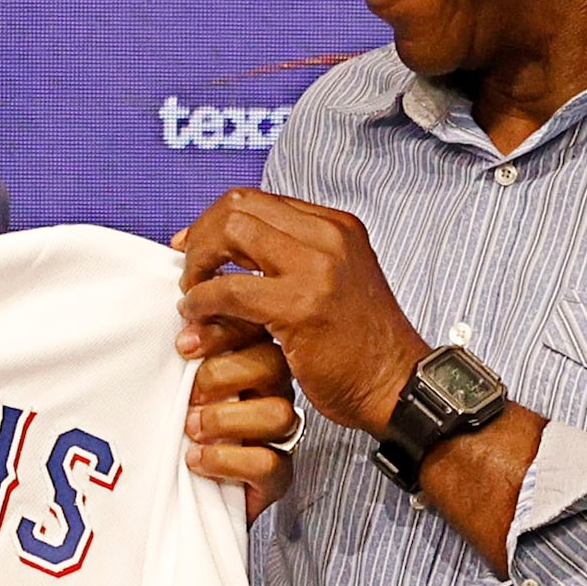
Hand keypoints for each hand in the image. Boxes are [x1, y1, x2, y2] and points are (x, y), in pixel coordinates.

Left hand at [173, 308, 297, 522]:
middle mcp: (271, 393)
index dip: (220, 333)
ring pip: (279, 413)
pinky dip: (226, 460)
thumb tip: (169, 320)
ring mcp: (278, 435)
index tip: (183, 345)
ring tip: (191, 429)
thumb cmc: (175, 429)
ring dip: (226, 419)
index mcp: (250, 361)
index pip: (252, 332)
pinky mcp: (276, 476)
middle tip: (189, 395)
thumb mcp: (173, 385)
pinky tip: (196, 460)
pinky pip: (269, 463)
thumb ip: (182, 356)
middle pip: (273, 364)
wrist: (178, 494)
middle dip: (223, 374)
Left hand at [174, 189, 432, 442]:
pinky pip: (230, 288)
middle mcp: (329, 236)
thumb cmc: (362, 346)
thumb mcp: (337, 282)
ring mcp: (316, 268)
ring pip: (231, 234)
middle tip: (189, 270)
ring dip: (199, 262)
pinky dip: (203, 300)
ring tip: (193, 293)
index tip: (193, 245)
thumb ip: (295, 259)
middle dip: (202, 235)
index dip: (215, 220)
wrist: (398, 385)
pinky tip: (199, 316)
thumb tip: (234, 249)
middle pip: (240, 206)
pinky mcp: (300, 306)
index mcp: (337, 226)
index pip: (259, 200)